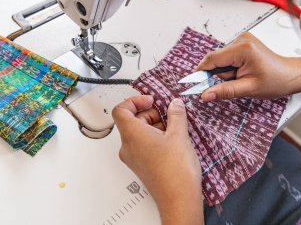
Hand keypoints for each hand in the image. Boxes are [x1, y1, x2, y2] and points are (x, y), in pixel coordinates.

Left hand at [113, 96, 202, 224]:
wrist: (178, 198)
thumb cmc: (175, 172)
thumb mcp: (179, 135)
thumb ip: (176, 114)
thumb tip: (174, 104)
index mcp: (132, 135)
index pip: (120, 110)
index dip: (134, 101)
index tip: (150, 100)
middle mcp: (128, 146)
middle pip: (131, 120)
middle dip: (150, 113)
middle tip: (168, 113)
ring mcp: (133, 157)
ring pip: (138, 133)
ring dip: (154, 125)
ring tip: (174, 127)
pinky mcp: (141, 165)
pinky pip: (143, 144)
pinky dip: (155, 137)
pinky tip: (172, 140)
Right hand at [197, 32, 300, 100]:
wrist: (291, 75)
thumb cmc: (276, 81)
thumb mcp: (248, 89)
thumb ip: (224, 91)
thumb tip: (206, 95)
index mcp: (243, 48)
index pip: (212, 59)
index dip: (201, 73)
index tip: (193, 84)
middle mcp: (241, 39)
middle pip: (215, 59)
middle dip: (218, 75)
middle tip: (230, 84)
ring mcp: (241, 40)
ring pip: (220, 59)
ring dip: (224, 72)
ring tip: (240, 79)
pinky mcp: (242, 44)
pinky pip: (226, 57)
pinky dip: (229, 68)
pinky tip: (240, 73)